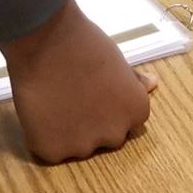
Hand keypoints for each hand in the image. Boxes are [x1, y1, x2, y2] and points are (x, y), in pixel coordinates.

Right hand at [2, 0, 157, 162]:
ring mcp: (84, 146)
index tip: (96, 93)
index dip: (111, 107)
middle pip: (107, 137)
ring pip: (78, 146)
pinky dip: (45, 136)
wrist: (46, 40)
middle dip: (94, 123)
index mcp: (136, 111)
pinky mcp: (53, 151)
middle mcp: (115, 134)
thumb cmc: (85, 44)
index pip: (129, 120)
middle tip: (75, 98)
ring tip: (55, 102)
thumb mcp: (118, 60)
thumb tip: (151, 85)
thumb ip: (132, 81)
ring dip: (70, 132)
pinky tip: (41, 111)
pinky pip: (52, 150)